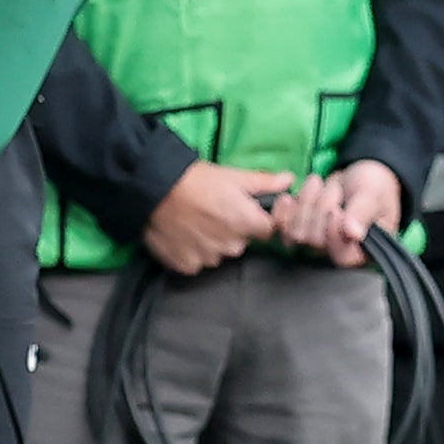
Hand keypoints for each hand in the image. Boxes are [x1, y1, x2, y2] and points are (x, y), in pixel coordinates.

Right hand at [143, 162, 291, 274]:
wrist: (152, 190)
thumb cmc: (195, 179)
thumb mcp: (233, 176)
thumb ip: (265, 183)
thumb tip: (290, 180)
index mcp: (248, 224)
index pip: (267, 230)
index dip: (257, 220)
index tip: (242, 211)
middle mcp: (232, 247)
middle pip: (241, 243)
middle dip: (233, 230)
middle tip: (213, 211)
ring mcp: (209, 259)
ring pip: (219, 253)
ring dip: (212, 242)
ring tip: (195, 222)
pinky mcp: (188, 267)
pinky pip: (197, 262)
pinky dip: (192, 251)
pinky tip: (183, 234)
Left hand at [276, 159, 403, 267]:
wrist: (359, 174)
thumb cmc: (374, 188)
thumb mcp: (372, 196)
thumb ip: (362, 213)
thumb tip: (352, 233)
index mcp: (362, 252)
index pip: (341, 257)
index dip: (333, 234)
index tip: (336, 210)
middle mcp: (338, 253)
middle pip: (315, 242)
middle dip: (322, 208)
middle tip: (335, 190)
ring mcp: (316, 244)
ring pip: (296, 233)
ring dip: (305, 203)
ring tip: (318, 184)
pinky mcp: (299, 230)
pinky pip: (281, 229)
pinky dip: (283, 210)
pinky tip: (289, 196)